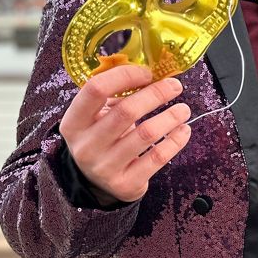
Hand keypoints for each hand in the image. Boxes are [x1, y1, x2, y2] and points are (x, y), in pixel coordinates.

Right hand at [59, 65, 191, 204]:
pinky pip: (158, 157)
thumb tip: (153, 75)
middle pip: (126, 111)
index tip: (148, 73)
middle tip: (175, 86)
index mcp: (73, 122)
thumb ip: (116, 95)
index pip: (96, 89)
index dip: (125, 76)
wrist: (95, 183)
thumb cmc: (101, 139)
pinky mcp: (126, 184)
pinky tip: (184, 130)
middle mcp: (86, 145)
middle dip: (156, 94)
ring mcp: (105, 167)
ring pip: (146, 134)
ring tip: (184, 109)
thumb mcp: (97, 117)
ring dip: (170, 117)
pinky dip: (176, 141)